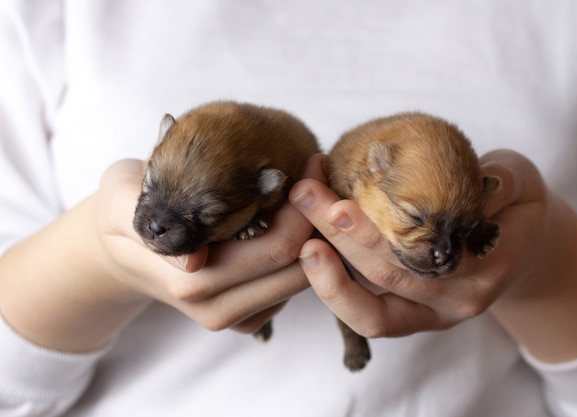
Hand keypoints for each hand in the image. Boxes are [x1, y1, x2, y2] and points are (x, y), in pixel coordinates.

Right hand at [0, 157, 314, 352]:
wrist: (118, 248)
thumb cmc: (124, 210)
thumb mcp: (121, 199)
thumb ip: (147, 221)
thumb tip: (190, 261)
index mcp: (192, 281)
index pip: (277, 249)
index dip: (304, 206)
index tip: (312, 161)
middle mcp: (217, 308)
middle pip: (299, 267)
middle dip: (318, 217)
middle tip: (318, 168)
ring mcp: (235, 316)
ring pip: (303, 280)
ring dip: (316, 234)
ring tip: (312, 185)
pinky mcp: (248, 316)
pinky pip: (293, 288)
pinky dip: (306, 253)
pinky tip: (296, 215)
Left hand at [290, 150, 576, 361]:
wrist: (517, 242)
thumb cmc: (513, 205)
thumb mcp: (520, 183)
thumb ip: (505, 181)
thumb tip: (485, 178)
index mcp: (484, 269)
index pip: (421, 254)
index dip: (376, 233)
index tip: (338, 204)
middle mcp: (454, 302)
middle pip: (385, 275)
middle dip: (337, 235)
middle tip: (304, 194)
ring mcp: (428, 316)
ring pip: (367, 307)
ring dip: (325, 268)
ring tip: (295, 227)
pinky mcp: (407, 319)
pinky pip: (366, 318)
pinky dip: (334, 292)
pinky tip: (310, 253)